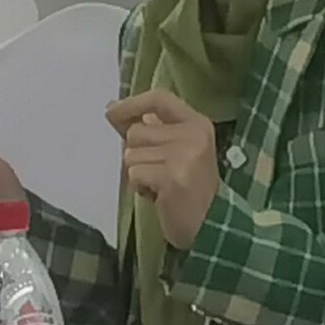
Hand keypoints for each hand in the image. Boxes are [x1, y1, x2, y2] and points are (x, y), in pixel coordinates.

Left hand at [109, 90, 223, 249]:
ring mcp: (184, 156)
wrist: (213, 226)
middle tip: (157, 171)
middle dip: (136, 153)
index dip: (132, 103)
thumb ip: (153, 130)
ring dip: (138, 173)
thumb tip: (113, 109)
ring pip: (131, 155)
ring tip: (160, 184)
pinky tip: (159, 195)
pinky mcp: (172, 177)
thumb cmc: (192, 189)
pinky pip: (134, 174)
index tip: (111, 111)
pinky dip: (140, 187)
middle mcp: (193, 135)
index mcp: (197, 124)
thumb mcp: (180, 151)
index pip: (159, 99)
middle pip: (136, 131)